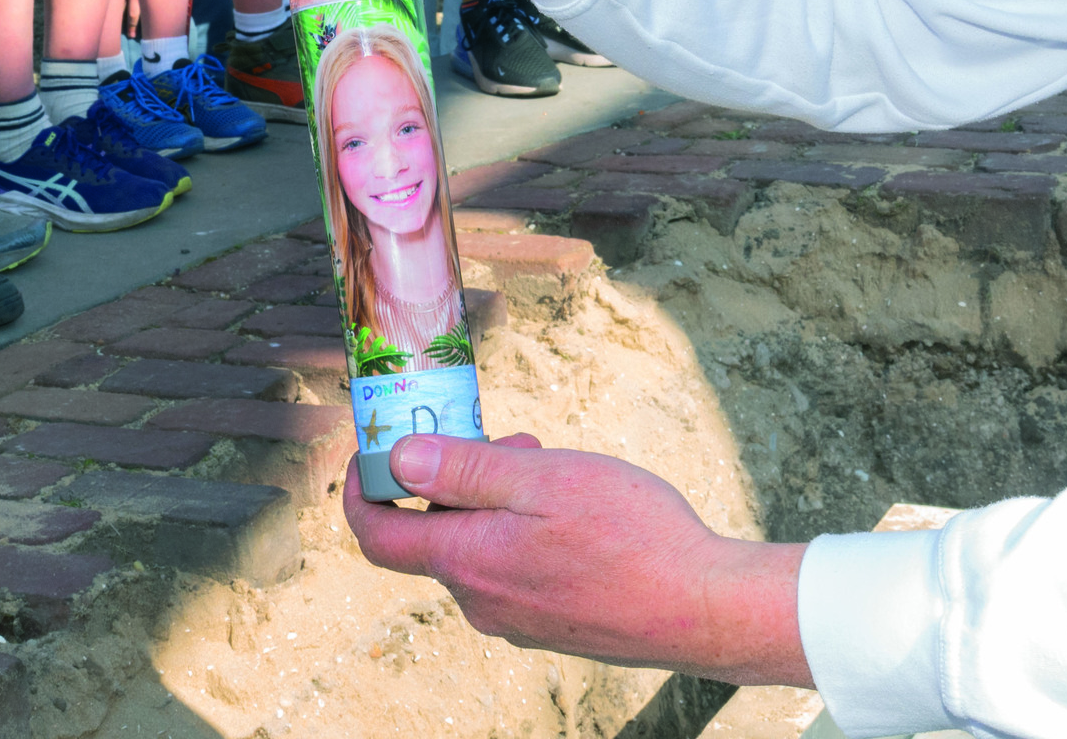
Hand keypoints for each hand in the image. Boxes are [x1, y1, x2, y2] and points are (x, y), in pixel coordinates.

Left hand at [340, 432, 811, 686]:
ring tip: (552, 468)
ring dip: (498, 502)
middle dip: (457, 479)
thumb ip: (464, 471)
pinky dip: (522, 532)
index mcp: (468, 563)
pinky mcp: (551, 625)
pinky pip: (513, 570)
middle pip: (436, 533)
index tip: (371, 451)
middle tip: (510, 441)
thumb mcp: (544, 481)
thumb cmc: (633, 538)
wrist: (705, 610)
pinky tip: (575, 511)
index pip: (377, 536)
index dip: (361, 490)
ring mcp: (517, 619)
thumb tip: (397, 460)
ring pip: (479, 548)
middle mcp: (482, 601)